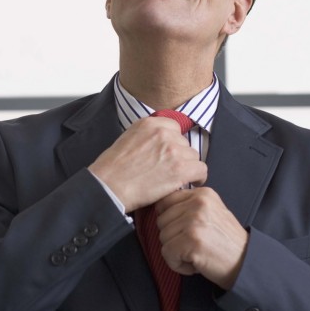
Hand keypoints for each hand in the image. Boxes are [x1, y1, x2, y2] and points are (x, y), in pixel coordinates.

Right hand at [88, 116, 206, 211]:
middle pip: (184, 143)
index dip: (172, 143)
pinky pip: (201, 170)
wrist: (108, 186)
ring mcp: (173, 150)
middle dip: (178, 156)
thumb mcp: (127, 139)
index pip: (174, 128)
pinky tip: (189, 183)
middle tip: (167, 170)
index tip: (169, 154)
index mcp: (149, 124)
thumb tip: (161, 145)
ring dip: (186, 167)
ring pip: (193, 157)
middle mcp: (163, 133)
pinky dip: (197, 177)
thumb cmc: (112, 169)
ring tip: (173, 178)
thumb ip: (147, 137)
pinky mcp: (180, 169)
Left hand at [155, 187, 248, 289]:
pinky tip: (196, 263)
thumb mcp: (211, 213)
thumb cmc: (226, 243)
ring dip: (176, 253)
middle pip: (161, 221)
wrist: (246, 263)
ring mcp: (194, 221)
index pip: (164, 201)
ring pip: (162, 238)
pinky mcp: (191, 240)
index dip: (169, 221)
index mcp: (202, 194)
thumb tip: (159, 207)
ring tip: (197, 253)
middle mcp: (198, 203)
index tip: (184, 231)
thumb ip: (188, 206)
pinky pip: (167, 254)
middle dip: (173, 238)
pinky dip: (178, 264)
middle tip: (194, 245)